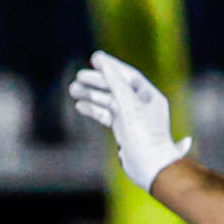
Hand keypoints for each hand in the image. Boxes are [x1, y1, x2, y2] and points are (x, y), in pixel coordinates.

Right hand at [69, 50, 192, 192]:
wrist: (149, 166)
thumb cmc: (143, 135)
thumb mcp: (128, 105)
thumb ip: (116, 83)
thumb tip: (103, 63)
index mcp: (149, 96)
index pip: (128, 75)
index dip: (111, 66)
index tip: (95, 58)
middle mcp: (142, 105)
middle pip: (117, 87)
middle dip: (97, 82)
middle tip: (78, 77)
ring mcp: (132, 118)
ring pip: (109, 102)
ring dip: (92, 95)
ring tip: (73, 90)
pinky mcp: (124, 130)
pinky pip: (106, 115)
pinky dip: (94, 110)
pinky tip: (80, 106)